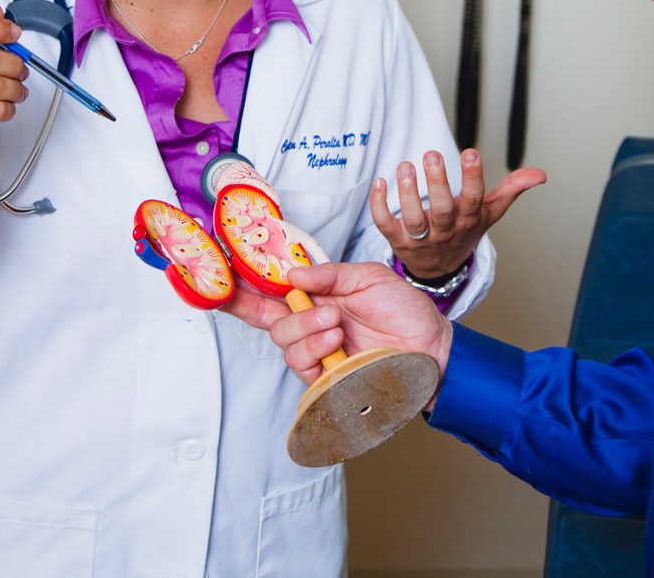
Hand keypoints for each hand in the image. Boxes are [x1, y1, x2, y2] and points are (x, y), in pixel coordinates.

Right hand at [224, 261, 452, 392]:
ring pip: (284, 342)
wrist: (432, 345)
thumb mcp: (369, 278)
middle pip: (265, 318)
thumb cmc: (404, 310)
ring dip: (307, 328)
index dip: (243, 287)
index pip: (270, 292)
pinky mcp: (326, 378)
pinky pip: (303, 367)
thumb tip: (292, 275)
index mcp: (317, 296)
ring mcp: (318, 352)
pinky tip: (337, 341)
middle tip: (295, 296)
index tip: (222, 278)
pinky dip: (316, 350)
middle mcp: (311, 324)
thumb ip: (330, 275)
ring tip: (336, 322)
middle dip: (265, 306)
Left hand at [374, 148, 545, 278]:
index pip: (473, 200)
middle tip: (432, 154)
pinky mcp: (397, 240)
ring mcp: (420, 238)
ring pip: (413, 218)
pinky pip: (385, 225)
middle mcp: (445, 230)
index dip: (472, 178)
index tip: (470, 153)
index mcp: (468, 220)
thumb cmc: (464, 231)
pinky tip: (380, 182)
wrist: (440, 268)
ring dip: (407, 193)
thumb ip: (512, 190)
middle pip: (442, 210)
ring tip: (405, 166)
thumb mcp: (490, 212)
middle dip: (437, 183)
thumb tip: (540, 174)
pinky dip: (379, 205)